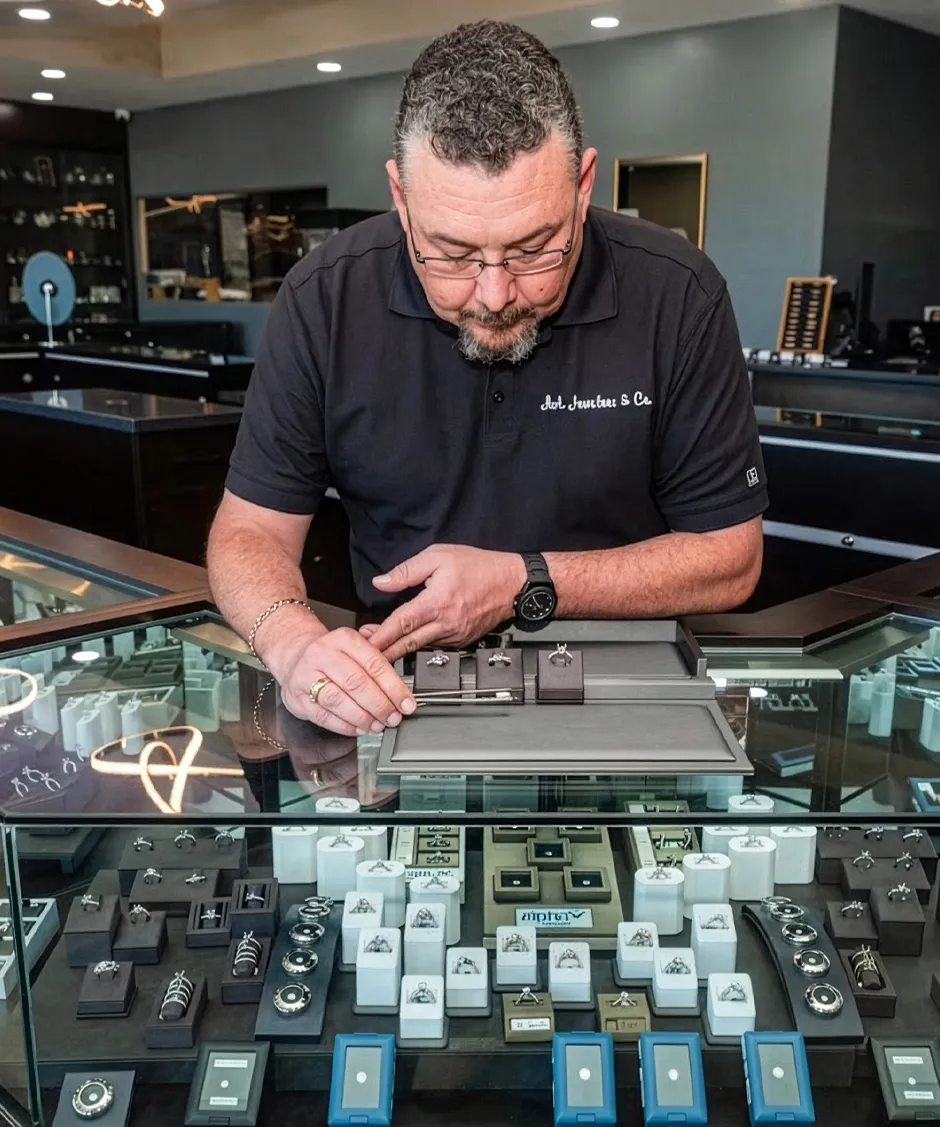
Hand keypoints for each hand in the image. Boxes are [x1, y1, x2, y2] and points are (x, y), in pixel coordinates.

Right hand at [269, 626, 415, 736]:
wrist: (295, 656)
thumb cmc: (332, 655)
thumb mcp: (355, 645)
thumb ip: (379, 658)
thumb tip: (405, 686)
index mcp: (343, 639)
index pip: (374, 663)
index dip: (394, 687)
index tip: (407, 704)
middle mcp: (322, 655)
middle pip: (356, 683)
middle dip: (380, 705)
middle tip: (394, 717)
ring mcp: (306, 676)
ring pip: (338, 701)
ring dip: (363, 717)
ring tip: (378, 725)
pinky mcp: (297, 698)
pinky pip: (324, 716)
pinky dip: (345, 726)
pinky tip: (359, 729)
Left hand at [364, 545, 525, 662]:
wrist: (514, 583)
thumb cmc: (481, 567)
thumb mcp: (439, 556)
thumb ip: (407, 570)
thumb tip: (382, 582)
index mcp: (437, 602)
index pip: (401, 623)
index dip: (380, 636)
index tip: (364, 644)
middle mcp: (445, 623)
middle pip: (407, 644)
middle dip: (384, 652)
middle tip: (365, 656)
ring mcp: (455, 635)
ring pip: (421, 646)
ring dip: (400, 648)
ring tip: (381, 646)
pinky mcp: (463, 640)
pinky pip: (436, 644)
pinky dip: (421, 644)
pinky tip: (410, 640)